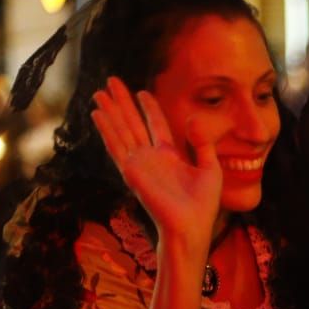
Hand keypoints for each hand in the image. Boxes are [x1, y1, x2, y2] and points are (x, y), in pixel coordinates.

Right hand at [90, 76, 219, 246]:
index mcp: (170, 155)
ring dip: (110, 111)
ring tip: (99, 92)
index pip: (156, 125)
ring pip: (121, 131)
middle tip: (111, 82)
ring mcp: (139, 163)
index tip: (142, 92)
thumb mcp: (209, 168)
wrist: (191, 226)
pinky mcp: (131, 171)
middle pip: (133, 123)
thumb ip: (202, 144)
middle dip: (122, 103)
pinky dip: (106, 130)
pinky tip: (98, 114)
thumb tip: (193, 119)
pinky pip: (116, 146)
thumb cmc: (203, 204)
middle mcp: (151, 157)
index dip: (149, 108)